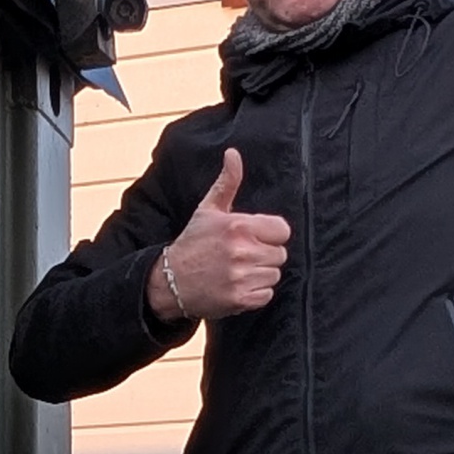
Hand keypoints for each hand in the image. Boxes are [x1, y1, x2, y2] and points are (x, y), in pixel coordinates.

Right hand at [147, 149, 288, 323]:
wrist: (171, 281)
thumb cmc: (192, 244)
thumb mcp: (208, 210)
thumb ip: (227, 183)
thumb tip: (233, 154)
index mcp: (238, 226)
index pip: (282, 230)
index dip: (271, 234)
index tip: (255, 237)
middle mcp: (243, 251)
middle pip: (280, 254)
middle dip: (265, 254)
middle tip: (242, 256)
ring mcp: (242, 277)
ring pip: (274, 274)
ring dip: (260, 274)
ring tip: (238, 271)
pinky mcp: (241, 299)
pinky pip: (266, 294)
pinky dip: (255, 293)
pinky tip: (237, 286)